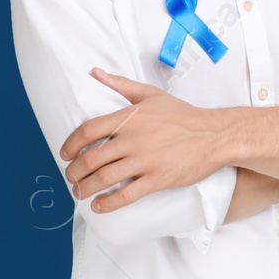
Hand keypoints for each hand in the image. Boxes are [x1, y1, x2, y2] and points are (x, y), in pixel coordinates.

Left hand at [60, 68, 229, 212]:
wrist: (214, 135)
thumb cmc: (183, 115)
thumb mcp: (151, 94)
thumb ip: (121, 84)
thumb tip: (95, 72)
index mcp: (129, 118)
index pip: (88, 131)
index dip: (70, 144)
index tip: (65, 155)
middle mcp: (133, 139)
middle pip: (91, 158)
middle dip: (74, 172)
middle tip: (71, 178)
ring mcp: (145, 161)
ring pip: (104, 178)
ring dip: (85, 189)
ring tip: (80, 193)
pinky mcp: (157, 179)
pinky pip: (126, 195)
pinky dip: (108, 203)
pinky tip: (99, 206)